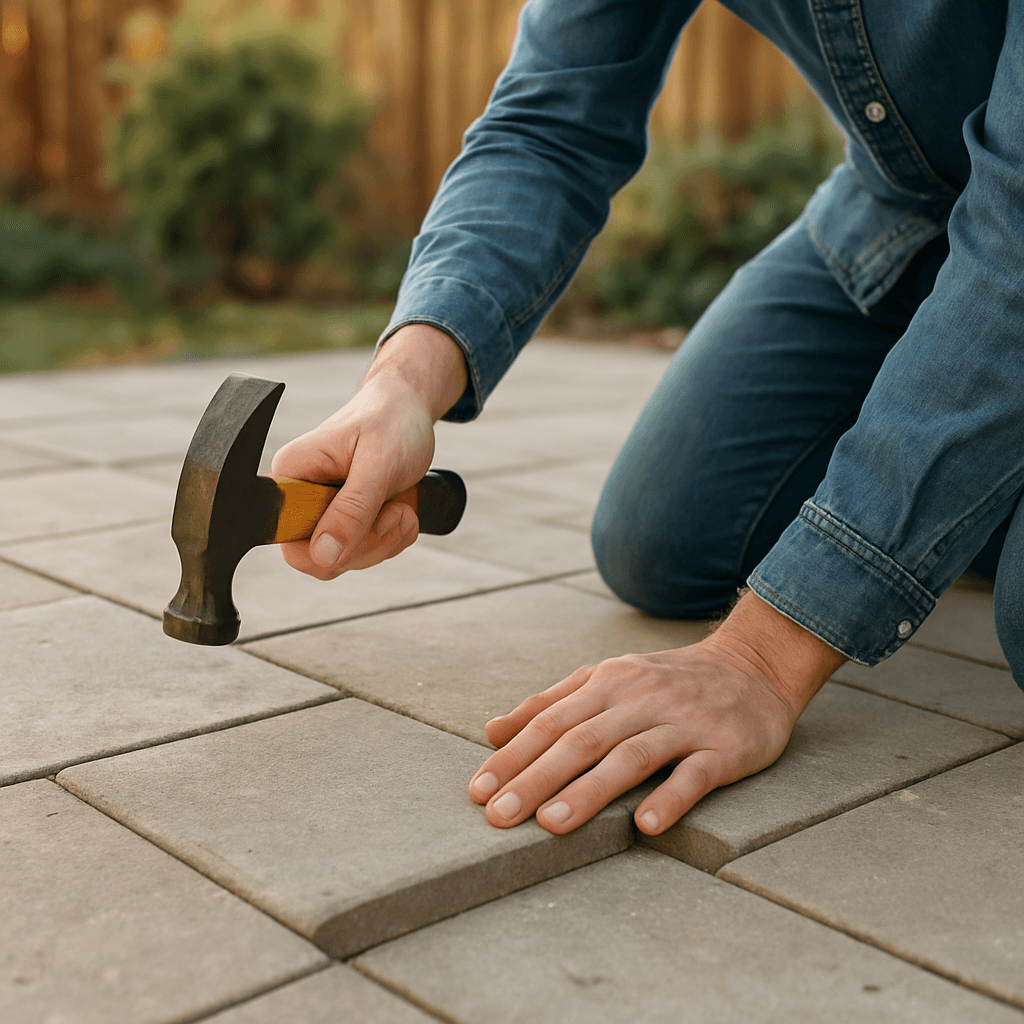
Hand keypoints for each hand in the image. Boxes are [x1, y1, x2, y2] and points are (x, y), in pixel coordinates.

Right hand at [271, 324, 467, 579]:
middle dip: (371, 543)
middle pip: (324, 559)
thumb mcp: (378, 466)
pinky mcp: (345, 520)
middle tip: (397, 510)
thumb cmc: (392, 423)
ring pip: (347, 559)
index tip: (372, 516)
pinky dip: (392, 537)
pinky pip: (365, 552)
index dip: (334, 549)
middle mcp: (300, 499)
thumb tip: (323, 556)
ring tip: (402, 505)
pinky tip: (402, 509)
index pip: (291, 545)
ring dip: (387, 539)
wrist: (409, 408)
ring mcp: (323, 512)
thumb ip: (351, 511)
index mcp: (291, 477)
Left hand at [468, 592, 843, 834]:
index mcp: (608, 683)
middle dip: (535, 779)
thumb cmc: (667, 681)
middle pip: (581, 740)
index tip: (478, 791)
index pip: (551, 722)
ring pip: (630, 757)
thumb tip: (492, 730)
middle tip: (498, 818)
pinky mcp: (724, 748)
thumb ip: (551, 701)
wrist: (753, 668)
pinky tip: (646, 825)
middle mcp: (641, 699)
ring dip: (589, 791)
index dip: (513, 757)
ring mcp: (683, 723)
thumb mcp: (607, 679)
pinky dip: (670, 798)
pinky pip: (695, 774)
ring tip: (551, 824)